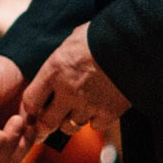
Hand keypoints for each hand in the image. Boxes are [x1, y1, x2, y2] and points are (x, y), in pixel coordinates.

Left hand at [21, 23, 129, 139]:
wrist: (132, 43)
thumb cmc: (101, 36)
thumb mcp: (71, 41)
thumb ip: (60, 59)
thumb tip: (57, 63)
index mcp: (53, 72)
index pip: (30, 100)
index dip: (31, 108)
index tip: (34, 109)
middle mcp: (67, 92)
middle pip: (47, 122)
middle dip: (46, 125)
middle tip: (48, 124)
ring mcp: (88, 104)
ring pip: (71, 126)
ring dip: (71, 121)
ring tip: (76, 112)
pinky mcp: (109, 112)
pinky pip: (95, 125)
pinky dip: (95, 120)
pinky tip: (98, 109)